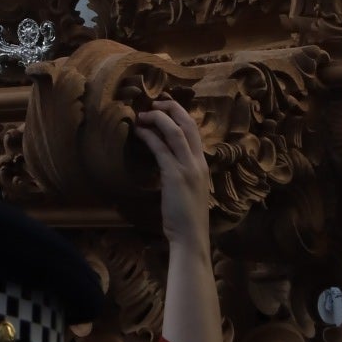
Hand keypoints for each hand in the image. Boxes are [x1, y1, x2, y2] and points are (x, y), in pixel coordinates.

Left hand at [134, 96, 211, 251]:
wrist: (191, 238)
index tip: (165, 108)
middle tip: (155, 102)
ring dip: (157, 118)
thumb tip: (168, 158)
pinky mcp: (174, 175)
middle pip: (188, 124)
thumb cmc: (187, 218)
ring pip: (175, 131)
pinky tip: (139, 132)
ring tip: (143, 115)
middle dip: (171, 108)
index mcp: (203, 165)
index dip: (181, 115)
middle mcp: (198, 163)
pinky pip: (160, 148)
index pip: (195, 131)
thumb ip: (184, 172)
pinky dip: (149, 136)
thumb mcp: (190, 189)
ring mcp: (188, 168)